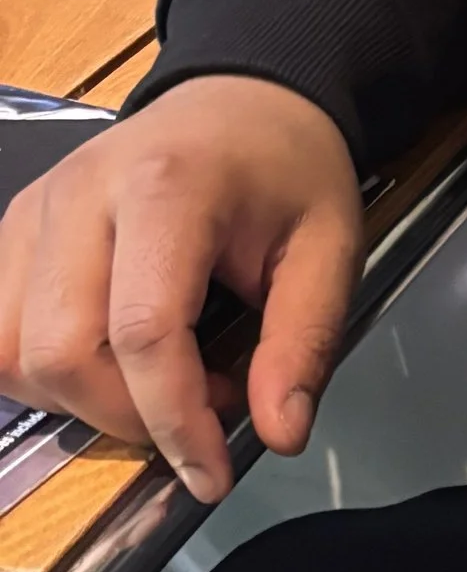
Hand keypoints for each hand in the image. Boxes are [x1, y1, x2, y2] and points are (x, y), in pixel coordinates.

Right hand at [0, 77, 362, 501]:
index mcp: (167, 189)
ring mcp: (36, 211)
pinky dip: (48, 373)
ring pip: (11, 351)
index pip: (143, 331)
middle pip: (59, 350)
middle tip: (200, 412)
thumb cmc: (286, 169)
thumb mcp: (330, 249)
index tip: (213, 472)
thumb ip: (303, 344)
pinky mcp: (15, 230)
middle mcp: (81, 195)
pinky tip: (112, 364)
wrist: (243, 99)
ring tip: (161, 382)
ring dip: (81, 401)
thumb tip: (279, 431)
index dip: (174, 419)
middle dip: (125, 417)